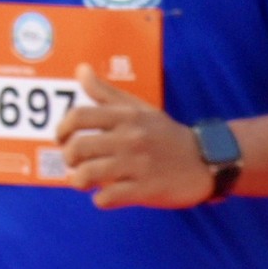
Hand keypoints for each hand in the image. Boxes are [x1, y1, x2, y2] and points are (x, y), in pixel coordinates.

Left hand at [57, 67, 213, 208]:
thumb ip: (106, 92)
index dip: (61, 129)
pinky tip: (106, 195)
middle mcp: (130, 138)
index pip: (79, 116)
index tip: (62, 139)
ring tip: (84, 182)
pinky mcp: (145, 190)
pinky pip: (107, 197)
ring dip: (79, 181)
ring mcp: (138, 165)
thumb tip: (80, 69)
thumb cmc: (165, 135)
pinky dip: (100, 199)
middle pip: (78, 147)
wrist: (206, 161)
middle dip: (68, 159)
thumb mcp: (139, 109)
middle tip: (74, 164)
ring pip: (87, 175)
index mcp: (126, 116)